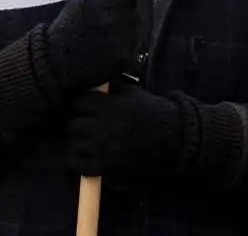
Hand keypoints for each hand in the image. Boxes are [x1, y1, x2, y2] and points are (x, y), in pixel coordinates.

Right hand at [42, 0, 140, 94]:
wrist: (56, 63)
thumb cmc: (64, 31)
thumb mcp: (76, 6)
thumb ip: (98, 0)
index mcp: (102, 4)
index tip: (119, 3)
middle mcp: (114, 21)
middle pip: (135, 14)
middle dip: (127, 16)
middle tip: (115, 22)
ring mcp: (121, 42)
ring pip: (136, 33)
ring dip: (127, 34)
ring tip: (112, 38)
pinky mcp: (123, 60)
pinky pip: (132, 51)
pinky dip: (125, 51)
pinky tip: (112, 52)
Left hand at [67, 82, 186, 178]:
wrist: (173, 140)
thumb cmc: (154, 113)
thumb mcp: (133, 92)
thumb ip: (113, 88)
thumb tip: (97, 82)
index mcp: (107, 106)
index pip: (79, 103)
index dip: (81, 106)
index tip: (86, 109)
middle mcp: (102, 126)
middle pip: (74, 124)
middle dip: (78, 125)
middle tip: (85, 127)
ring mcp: (103, 148)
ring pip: (75, 145)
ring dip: (78, 143)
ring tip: (85, 143)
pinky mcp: (107, 166)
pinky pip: (82, 166)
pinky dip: (80, 163)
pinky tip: (86, 159)